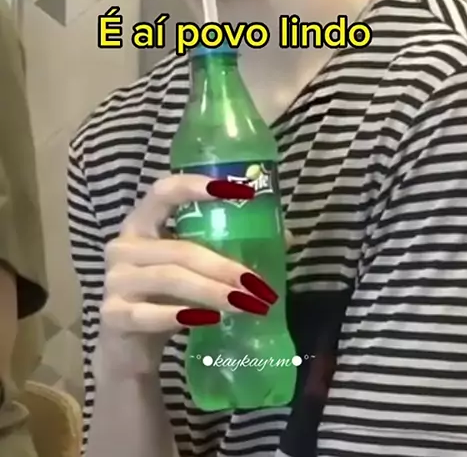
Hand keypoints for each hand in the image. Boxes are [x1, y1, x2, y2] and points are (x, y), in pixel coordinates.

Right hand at [97, 175, 286, 375]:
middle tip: (257, 283)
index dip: (197, 186)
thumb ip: (224, 250)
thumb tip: (285, 238)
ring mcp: (114, 281)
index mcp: (141, 223)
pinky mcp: (113, 315)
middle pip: (180, 248)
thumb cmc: (164, 297)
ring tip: (246, 304)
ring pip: (171, 278)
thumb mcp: (191, 269)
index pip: (164, 191)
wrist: (126, 350)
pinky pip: (151, 313)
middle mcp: (123, 246)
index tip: (239, 190)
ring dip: (213, 291)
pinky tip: (210, 320)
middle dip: (223, 265)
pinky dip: (183, 315)